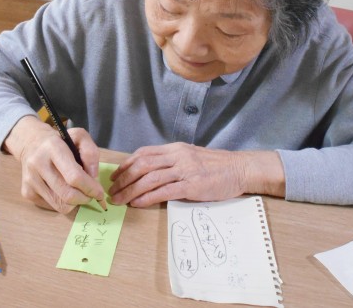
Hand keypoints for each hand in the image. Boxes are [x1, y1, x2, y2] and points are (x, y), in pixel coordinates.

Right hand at [3, 115, 104, 213]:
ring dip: (75, 202)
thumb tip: (93, 178)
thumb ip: (90, 153)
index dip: (90, 188)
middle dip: (85, 198)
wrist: (31, 144)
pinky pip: (52, 207)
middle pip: (68, 195)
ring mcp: (30, 180)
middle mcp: (38, 164)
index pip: (74, 176)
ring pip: (60, 205)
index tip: (99, 192)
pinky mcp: (27, 192)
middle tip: (91, 194)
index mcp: (53, 148)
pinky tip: (62, 189)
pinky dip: (63, 202)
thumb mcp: (79, 137)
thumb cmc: (61, 141)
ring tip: (78, 190)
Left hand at [108, 142, 244, 206]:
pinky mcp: (192, 185)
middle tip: (112, 191)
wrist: (240, 169)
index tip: (116, 177)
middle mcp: (177, 156)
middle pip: (142, 165)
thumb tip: (150, 172)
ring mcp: (185, 170)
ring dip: (131, 190)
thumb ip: (172, 162)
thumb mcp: (191, 156)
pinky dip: (148, 197)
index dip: (126, 165)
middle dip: (124, 179)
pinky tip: (138, 203)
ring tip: (120, 200)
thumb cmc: (216, 165)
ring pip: (150, 178)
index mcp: (175, 149)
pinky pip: (164, 191)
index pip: (143, 153)